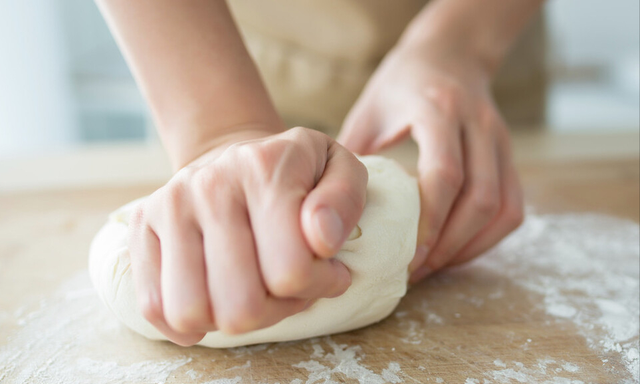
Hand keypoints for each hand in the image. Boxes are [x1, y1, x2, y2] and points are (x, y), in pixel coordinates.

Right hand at [128, 127, 366, 345]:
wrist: (234, 154)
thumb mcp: (340, 168)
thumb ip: (344, 200)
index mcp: (264, 170)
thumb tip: (322, 240)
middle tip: (288, 284)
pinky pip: (153, 306)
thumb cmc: (296, 171)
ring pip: (193, 312)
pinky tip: (216, 300)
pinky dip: (189, 322)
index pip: (290, 271)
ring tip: (253, 290)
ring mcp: (170, 207)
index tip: (327, 269)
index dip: (318, 285)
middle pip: (241, 306)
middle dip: (276, 309)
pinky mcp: (142, 228)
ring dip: (231, 318)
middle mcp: (210, 186)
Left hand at [338, 44, 523, 282]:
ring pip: (503, 207)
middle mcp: (478, 124)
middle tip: (416, 269)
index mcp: (438, 110)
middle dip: (449, 244)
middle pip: (480, 198)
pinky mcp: (510, 153)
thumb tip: (332, 207)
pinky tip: (459, 248)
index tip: (407, 254)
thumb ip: (353, 155)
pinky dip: (489, 236)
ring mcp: (500, 139)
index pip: (445, 174)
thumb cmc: (401, 83)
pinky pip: (513, 205)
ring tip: (436, 266)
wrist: (450, 53)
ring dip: (471, 246)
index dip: (429, 222)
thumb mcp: (369, 109)